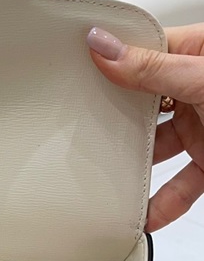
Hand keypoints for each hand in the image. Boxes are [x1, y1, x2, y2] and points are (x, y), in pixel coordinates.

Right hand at [87, 24, 203, 230]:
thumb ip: (155, 68)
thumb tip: (103, 45)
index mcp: (198, 53)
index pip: (139, 51)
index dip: (105, 60)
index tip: (69, 72)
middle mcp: (195, 89)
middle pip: (139, 104)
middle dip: (110, 120)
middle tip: (76, 129)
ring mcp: (202, 128)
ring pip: (154, 150)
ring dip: (131, 168)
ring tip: (100, 178)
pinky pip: (179, 186)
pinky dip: (161, 203)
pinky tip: (141, 215)